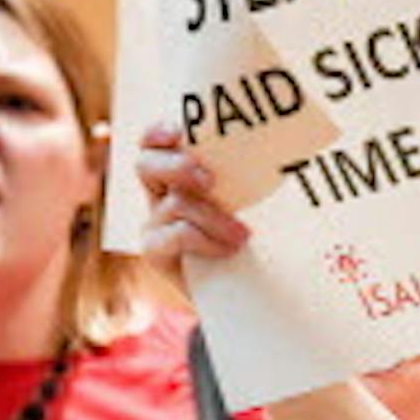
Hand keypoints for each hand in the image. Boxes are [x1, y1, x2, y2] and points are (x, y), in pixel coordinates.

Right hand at [137, 122, 248, 293]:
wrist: (242, 286)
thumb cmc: (247, 236)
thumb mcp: (246, 198)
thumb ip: (240, 174)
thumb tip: (273, 143)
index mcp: (176, 172)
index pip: (152, 142)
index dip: (157, 132)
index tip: (179, 132)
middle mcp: (159, 193)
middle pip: (146, 164)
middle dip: (177, 167)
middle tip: (210, 181)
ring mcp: (154, 223)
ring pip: (175, 202)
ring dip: (213, 217)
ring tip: (243, 235)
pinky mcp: (155, 252)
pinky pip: (177, 234)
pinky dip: (206, 239)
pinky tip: (228, 249)